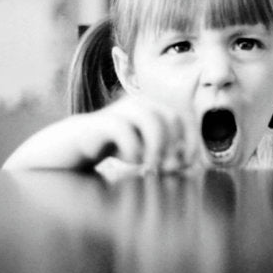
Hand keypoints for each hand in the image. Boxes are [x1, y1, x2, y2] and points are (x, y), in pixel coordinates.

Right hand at [4, 95, 196, 170]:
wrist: (75, 145)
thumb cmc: (116, 147)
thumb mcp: (147, 150)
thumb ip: (170, 154)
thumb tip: (197, 166)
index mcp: (152, 107)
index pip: (181, 118)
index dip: (189, 140)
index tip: (187, 164)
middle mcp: (138, 103)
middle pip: (170, 118)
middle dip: (174, 145)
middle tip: (168, 168)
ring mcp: (119, 110)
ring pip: (151, 120)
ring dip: (157, 147)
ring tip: (150, 166)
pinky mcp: (100, 122)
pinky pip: (124, 131)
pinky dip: (133, 150)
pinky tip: (131, 162)